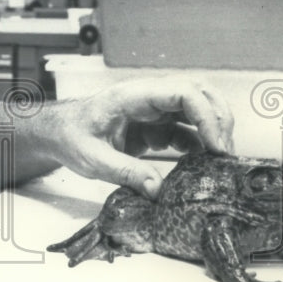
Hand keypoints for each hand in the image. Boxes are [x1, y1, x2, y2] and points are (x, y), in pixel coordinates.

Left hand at [57, 77, 234, 199]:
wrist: (57, 132)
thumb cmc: (70, 136)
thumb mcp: (92, 158)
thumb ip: (124, 172)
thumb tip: (158, 190)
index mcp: (132, 96)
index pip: (182, 91)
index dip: (205, 115)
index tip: (216, 145)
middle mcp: (148, 97)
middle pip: (197, 93)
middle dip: (218, 119)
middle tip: (225, 153)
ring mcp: (153, 110)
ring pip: (196, 109)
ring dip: (213, 131)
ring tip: (220, 160)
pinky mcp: (155, 126)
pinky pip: (186, 130)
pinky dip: (200, 144)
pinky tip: (202, 165)